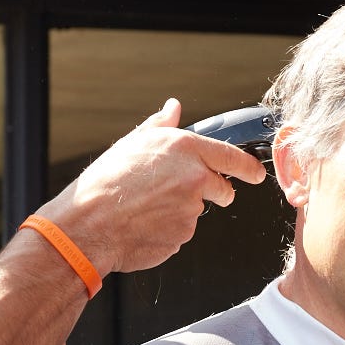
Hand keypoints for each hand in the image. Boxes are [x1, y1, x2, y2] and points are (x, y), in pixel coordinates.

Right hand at [38, 99, 266, 275]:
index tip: (255, 173)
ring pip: (197, 212)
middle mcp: (194, 177)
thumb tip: (173, 108)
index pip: (232, 158)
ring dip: (180, 212)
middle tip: (179, 193)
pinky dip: (168, 230)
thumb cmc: (105, 183)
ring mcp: (191, 210)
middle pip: (223, 190)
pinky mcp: (183, 236)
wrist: (89, 224)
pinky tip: (144, 223)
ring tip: (147, 207)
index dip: (248, 168)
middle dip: (213, 193)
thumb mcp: (133, 143)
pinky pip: (182, 233)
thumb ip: (161, 125)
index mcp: (184, 149)